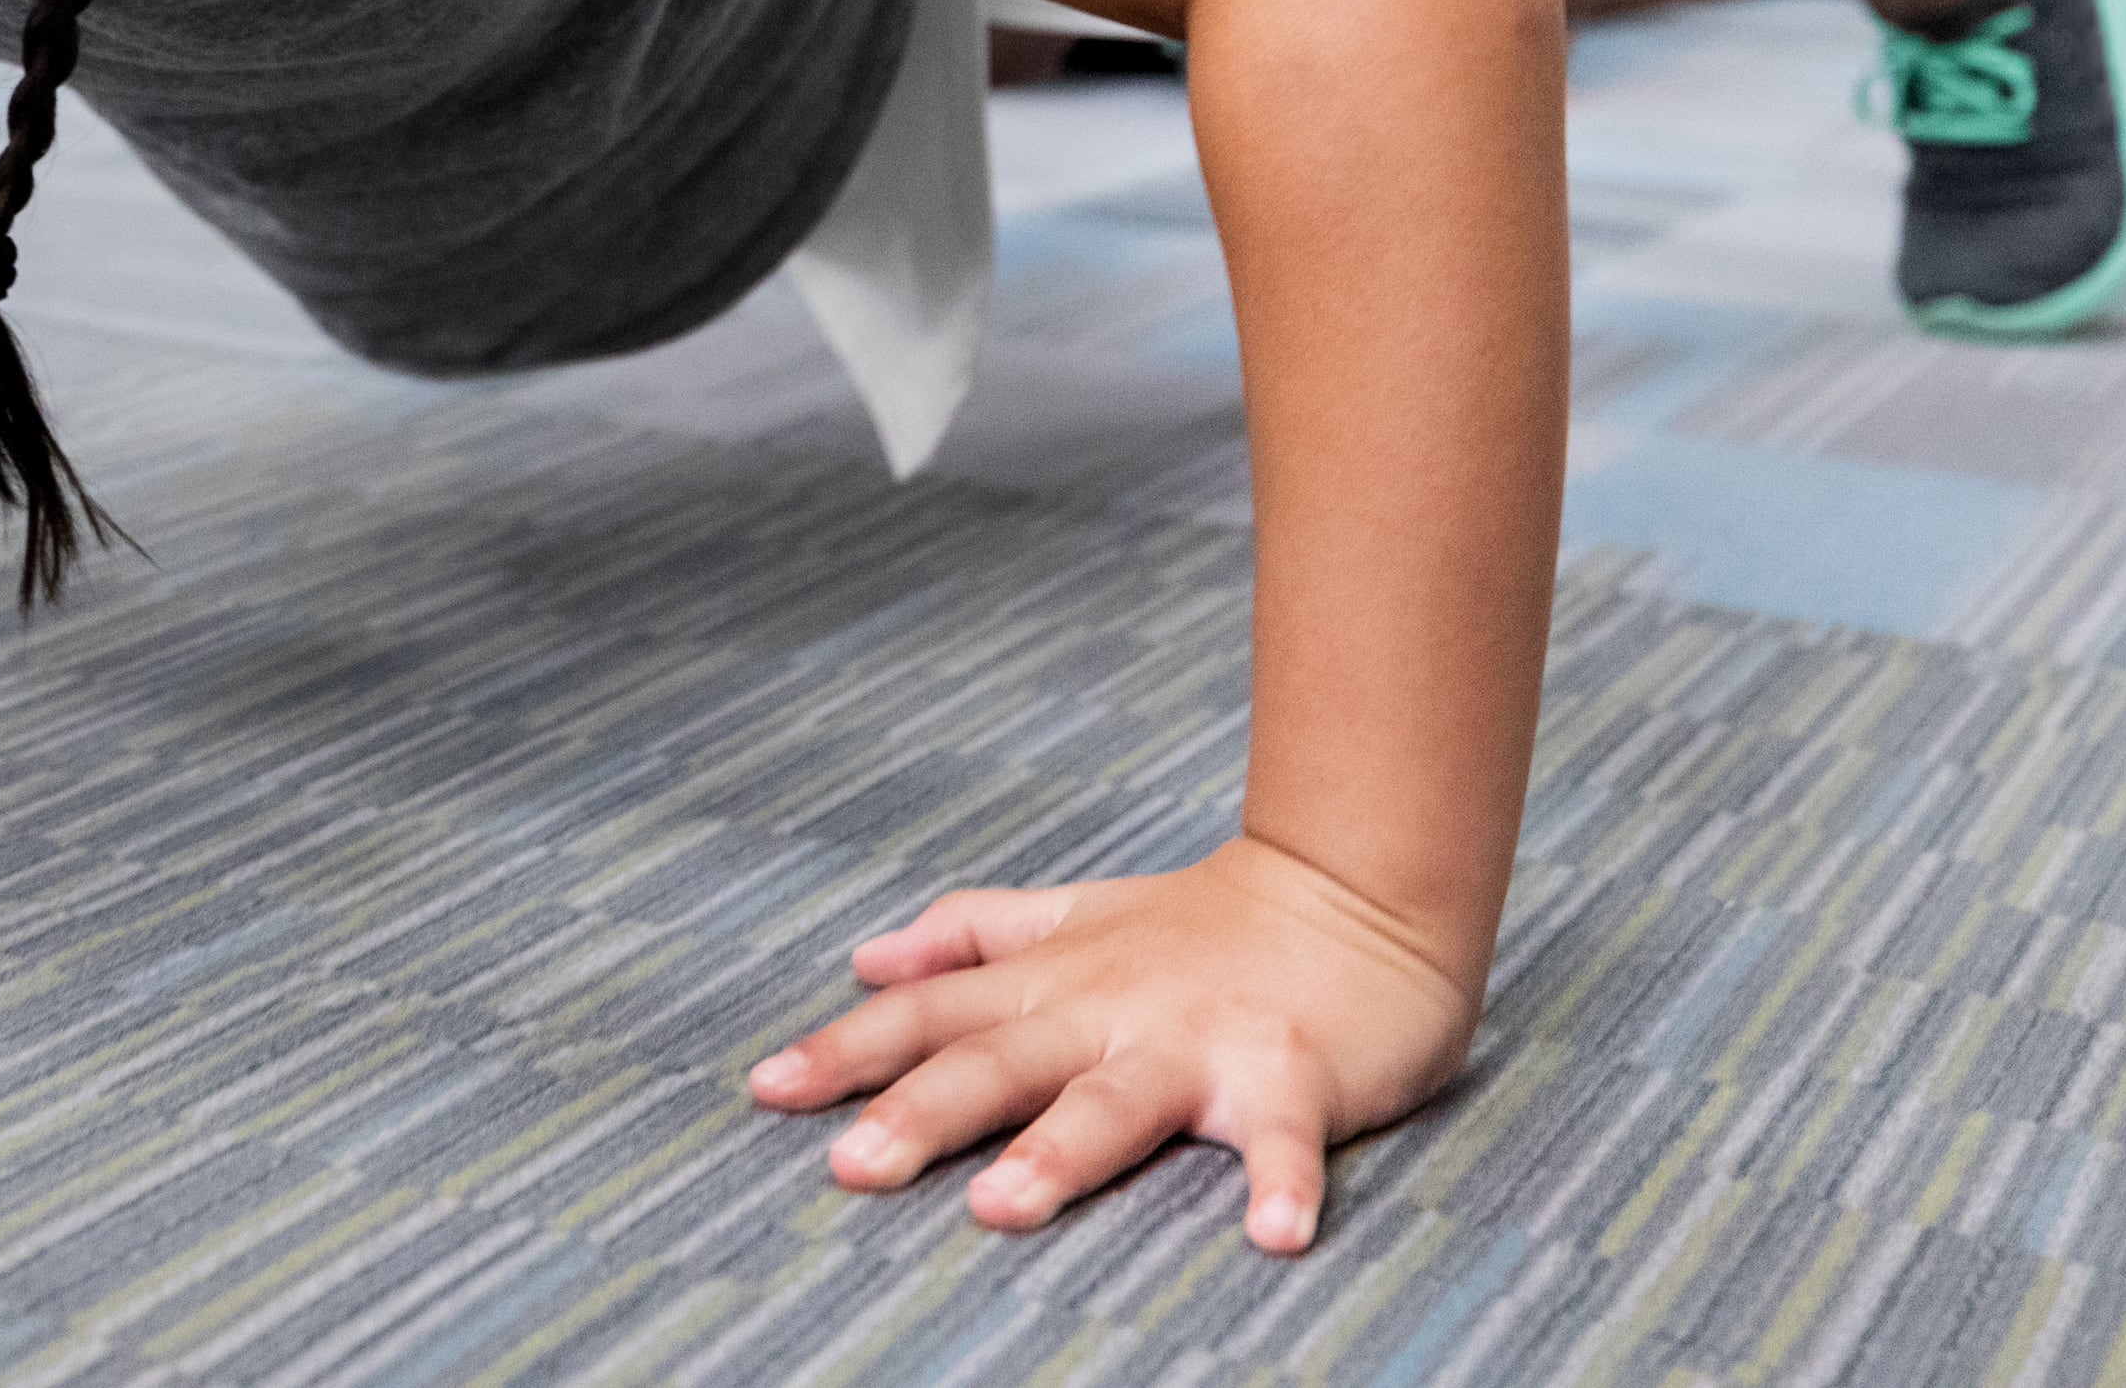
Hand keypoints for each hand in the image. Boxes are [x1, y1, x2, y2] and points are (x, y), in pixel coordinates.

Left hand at [744, 837, 1482, 1253]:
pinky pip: (1289, 1140)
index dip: (847, 1049)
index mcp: (1056, 981)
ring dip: (1061, 1153)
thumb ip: (972, 935)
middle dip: (922, 1112)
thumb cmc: (1207, 923)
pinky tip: (1274, 1237)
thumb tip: (868, 959)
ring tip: (1002, 1208)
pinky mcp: (1296, 1077)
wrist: (1360, 888)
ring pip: (1117, 1101)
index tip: (766, 1090)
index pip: (931, 1012)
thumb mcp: (1073, 917)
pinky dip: (1285, 1184)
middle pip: (1000, 1061)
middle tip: (850, 1165)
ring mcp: (1201, 1044)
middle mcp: (1112, 1011)